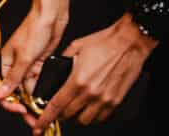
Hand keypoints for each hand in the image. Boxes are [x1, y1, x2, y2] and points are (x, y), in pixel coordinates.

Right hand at [0, 0, 71, 118]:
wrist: (51, 14)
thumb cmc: (35, 28)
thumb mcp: (25, 56)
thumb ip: (14, 77)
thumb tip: (0, 94)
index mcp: (4, 62)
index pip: (1, 88)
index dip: (10, 102)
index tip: (21, 110)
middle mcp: (13, 66)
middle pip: (14, 93)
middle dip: (22, 106)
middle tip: (32, 119)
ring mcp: (26, 66)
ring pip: (26, 90)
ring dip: (32, 101)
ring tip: (40, 113)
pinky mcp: (38, 65)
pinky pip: (36, 84)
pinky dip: (40, 92)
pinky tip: (45, 101)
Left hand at [29, 13, 157, 132]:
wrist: (129, 42)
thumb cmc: (106, 41)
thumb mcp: (77, 46)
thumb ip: (63, 60)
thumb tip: (56, 69)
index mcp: (77, 80)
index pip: (56, 105)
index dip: (45, 118)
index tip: (39, 125)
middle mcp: (90, 93)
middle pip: (68, 115)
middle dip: (60, 115)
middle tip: (59, 110)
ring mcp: (104, 99)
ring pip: (84, 120)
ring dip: (76, 117)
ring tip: (76, 108)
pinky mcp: (115, 101)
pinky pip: (101, 118)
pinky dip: (93, 116)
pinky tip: (91, 108)